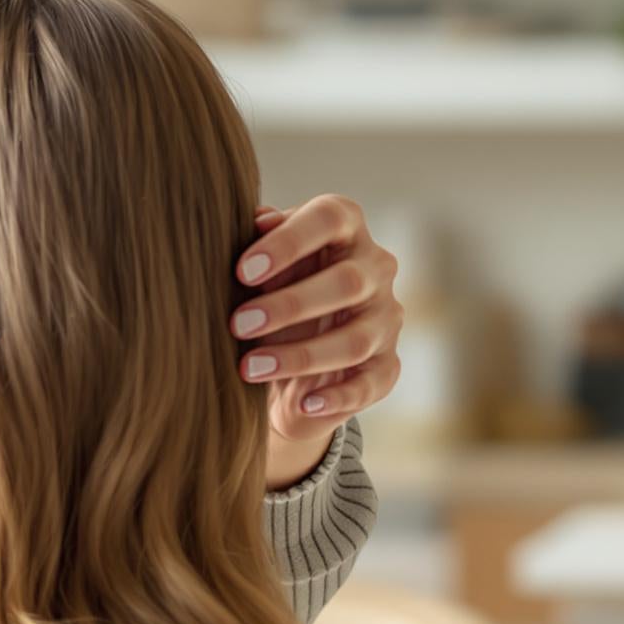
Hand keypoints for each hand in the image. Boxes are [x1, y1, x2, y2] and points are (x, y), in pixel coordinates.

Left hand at [232, 197, 404, 488]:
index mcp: (346, 229)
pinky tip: (302, 403)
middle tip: (237, 324)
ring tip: (250, 368)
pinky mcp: (386, 366)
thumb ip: (255, 239)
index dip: (288, 243)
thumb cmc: (268, 288)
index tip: (243, 271)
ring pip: (356, 339)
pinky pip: (369, 383)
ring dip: (300, 355)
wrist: (285, 352)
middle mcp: (376, 269)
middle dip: (288, 305)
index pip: (330, 220)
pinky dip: (336, 396)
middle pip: (347, 281)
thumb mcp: (258, 264)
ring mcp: (386, 319)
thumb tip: (256, 220)